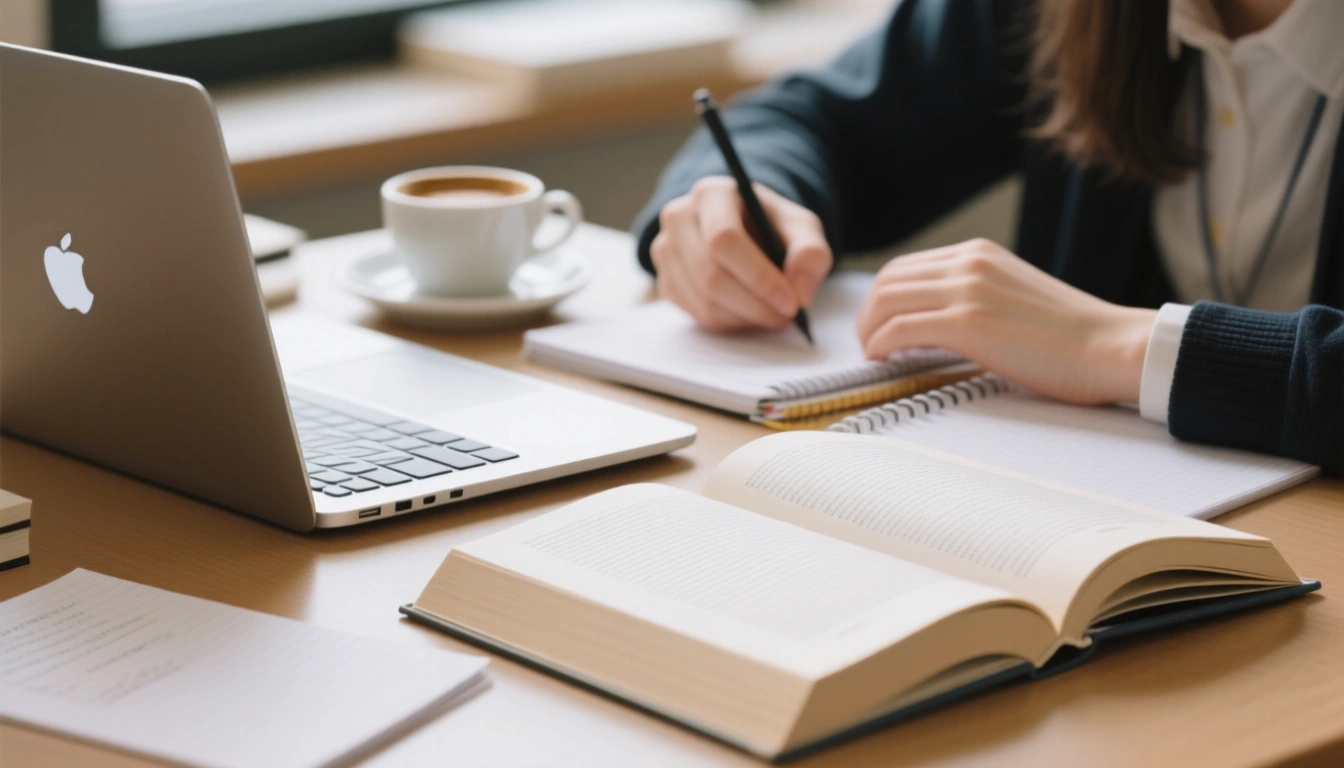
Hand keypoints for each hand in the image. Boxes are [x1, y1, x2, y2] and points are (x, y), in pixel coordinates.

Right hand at [650, 176, 832, 331]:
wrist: (745, 233)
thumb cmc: (771, 227)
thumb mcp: (802, 229)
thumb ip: (810, 253)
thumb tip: (800, 292)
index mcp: (712, 194)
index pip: (724, 239)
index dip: (758, 276)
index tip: (791, 302)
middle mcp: (679, 218)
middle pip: (710, 275)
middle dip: (755, 304)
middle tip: (786, 316)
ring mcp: (665, 251)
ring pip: (703, 302)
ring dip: (745, 318)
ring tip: (772, 313)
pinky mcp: (665, 282)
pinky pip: (696, 315)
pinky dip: (730, 323)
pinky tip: (749, 312)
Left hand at [855, 239, 1155, 404]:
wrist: (1111, 346)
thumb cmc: (1070, 336)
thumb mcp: (1012, 297)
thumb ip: (973, 298)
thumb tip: (929, 324)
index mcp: (979, 254)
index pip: (905, 267)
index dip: (881, 298)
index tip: (877, 324)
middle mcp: (969, 264)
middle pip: (888, 280)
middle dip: (867, 313)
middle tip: (867, 342)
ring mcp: (968, 290)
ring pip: (886, 301)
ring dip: (868, 329)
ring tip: (873, 353)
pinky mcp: (968, 323)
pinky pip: (900, 328)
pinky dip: (880, 344)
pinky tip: (883, 359)